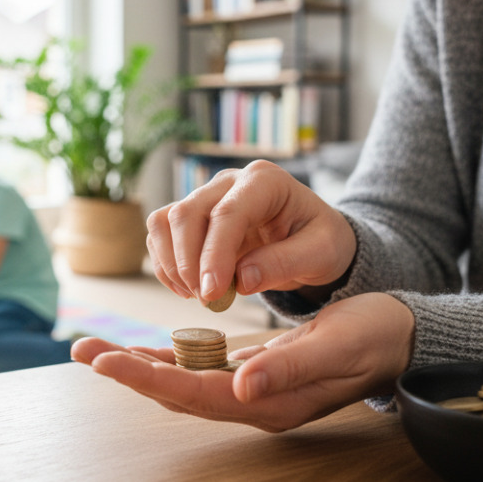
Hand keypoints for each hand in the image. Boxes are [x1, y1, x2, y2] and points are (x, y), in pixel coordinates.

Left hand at [71, 293, 414, 431]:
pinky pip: (199, 370)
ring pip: (182, 381)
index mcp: (269, 402)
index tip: (105, 362)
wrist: (398, 337)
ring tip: (96, 349)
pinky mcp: (252, 373)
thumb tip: (240, 385)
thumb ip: (288, 368)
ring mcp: (251, 390)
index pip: (193, 393)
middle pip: (176, 392)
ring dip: (139, 366)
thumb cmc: (373, 336)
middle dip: (127, 372)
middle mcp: (253, 402)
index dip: (147, 378)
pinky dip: (168, 359)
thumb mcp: (336, 346)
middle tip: (81, 349)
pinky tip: (143, 350)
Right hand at [146, 160, 355, 304]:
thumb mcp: (321, 254)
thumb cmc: (321, 241)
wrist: (313, 238)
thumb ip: (284, 263)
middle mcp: (230, 182)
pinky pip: (161, 234)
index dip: (214, 254)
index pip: (228, 213)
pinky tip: (187, 289)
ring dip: (172, 264)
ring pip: (165, 221)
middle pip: (187, 214)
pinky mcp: (192, 216)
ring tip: (197, 296)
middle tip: (206, 300)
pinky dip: (166, 265)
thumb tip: (241, 280)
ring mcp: (206, 196)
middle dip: (188, 262)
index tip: (211, 292)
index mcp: (265, 181)